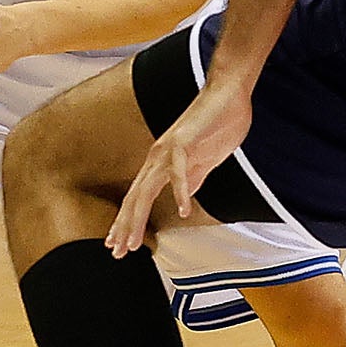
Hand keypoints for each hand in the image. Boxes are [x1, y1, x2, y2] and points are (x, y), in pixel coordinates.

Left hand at [108, 69, 250, 253]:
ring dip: (138, 218)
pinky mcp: (184, 143)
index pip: (138, 197)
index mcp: (161, 163)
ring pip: (146, 189)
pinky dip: (180, 192)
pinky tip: (183, 210)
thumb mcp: (205, 161)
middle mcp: (157, 157)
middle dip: (124, 227)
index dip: (128, 221)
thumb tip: (185, 198)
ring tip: (134, 242)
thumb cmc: (218, 124)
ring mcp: (168, 150)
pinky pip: (178, 172)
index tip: (120, 244)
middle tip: (116, 251)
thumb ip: (193, 178)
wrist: (229, 95)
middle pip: (135, 198)